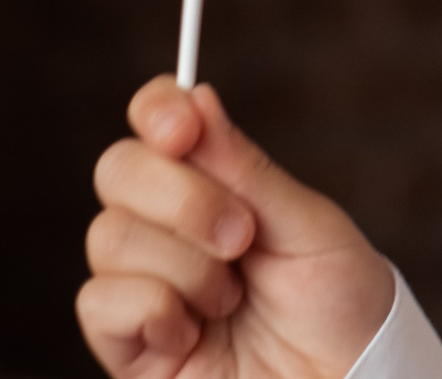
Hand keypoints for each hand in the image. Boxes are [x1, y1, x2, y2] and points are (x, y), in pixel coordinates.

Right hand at [79, 77, 396, 378]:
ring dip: (184, 266)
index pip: (159, 124)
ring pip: (108, 236)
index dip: (157, 109)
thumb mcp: (311, 229)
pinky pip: (99, 302)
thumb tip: (197, 95)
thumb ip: (248, 170)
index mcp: (219, 186)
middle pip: (118, 170)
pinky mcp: (127, 345)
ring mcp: (144, 284)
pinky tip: (193, 334)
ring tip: (232, 300)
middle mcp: (171, 229)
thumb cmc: (342, 309)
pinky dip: (154, 310)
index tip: (181, 125)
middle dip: (180, 197)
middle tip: (241, 235)